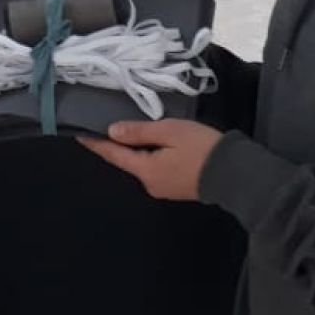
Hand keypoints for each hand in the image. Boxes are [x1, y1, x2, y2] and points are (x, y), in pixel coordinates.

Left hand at [79, 119, 223, 201]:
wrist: (236, 174)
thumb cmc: (201, 149)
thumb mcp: (169, 132)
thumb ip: (140, 132)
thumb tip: (112, 132)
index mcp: (145, 170)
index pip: (113, 155)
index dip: (96, 144)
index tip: (79, 135)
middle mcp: (150, 184)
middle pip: (127, 161)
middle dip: (116, 146)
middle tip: (102, 126)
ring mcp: (163, 188)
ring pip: (141, 165)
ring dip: (134, 150)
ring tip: (127, 132)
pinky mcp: (175, 188)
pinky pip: (154, 169)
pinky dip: (148, 156)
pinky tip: (150, 145)